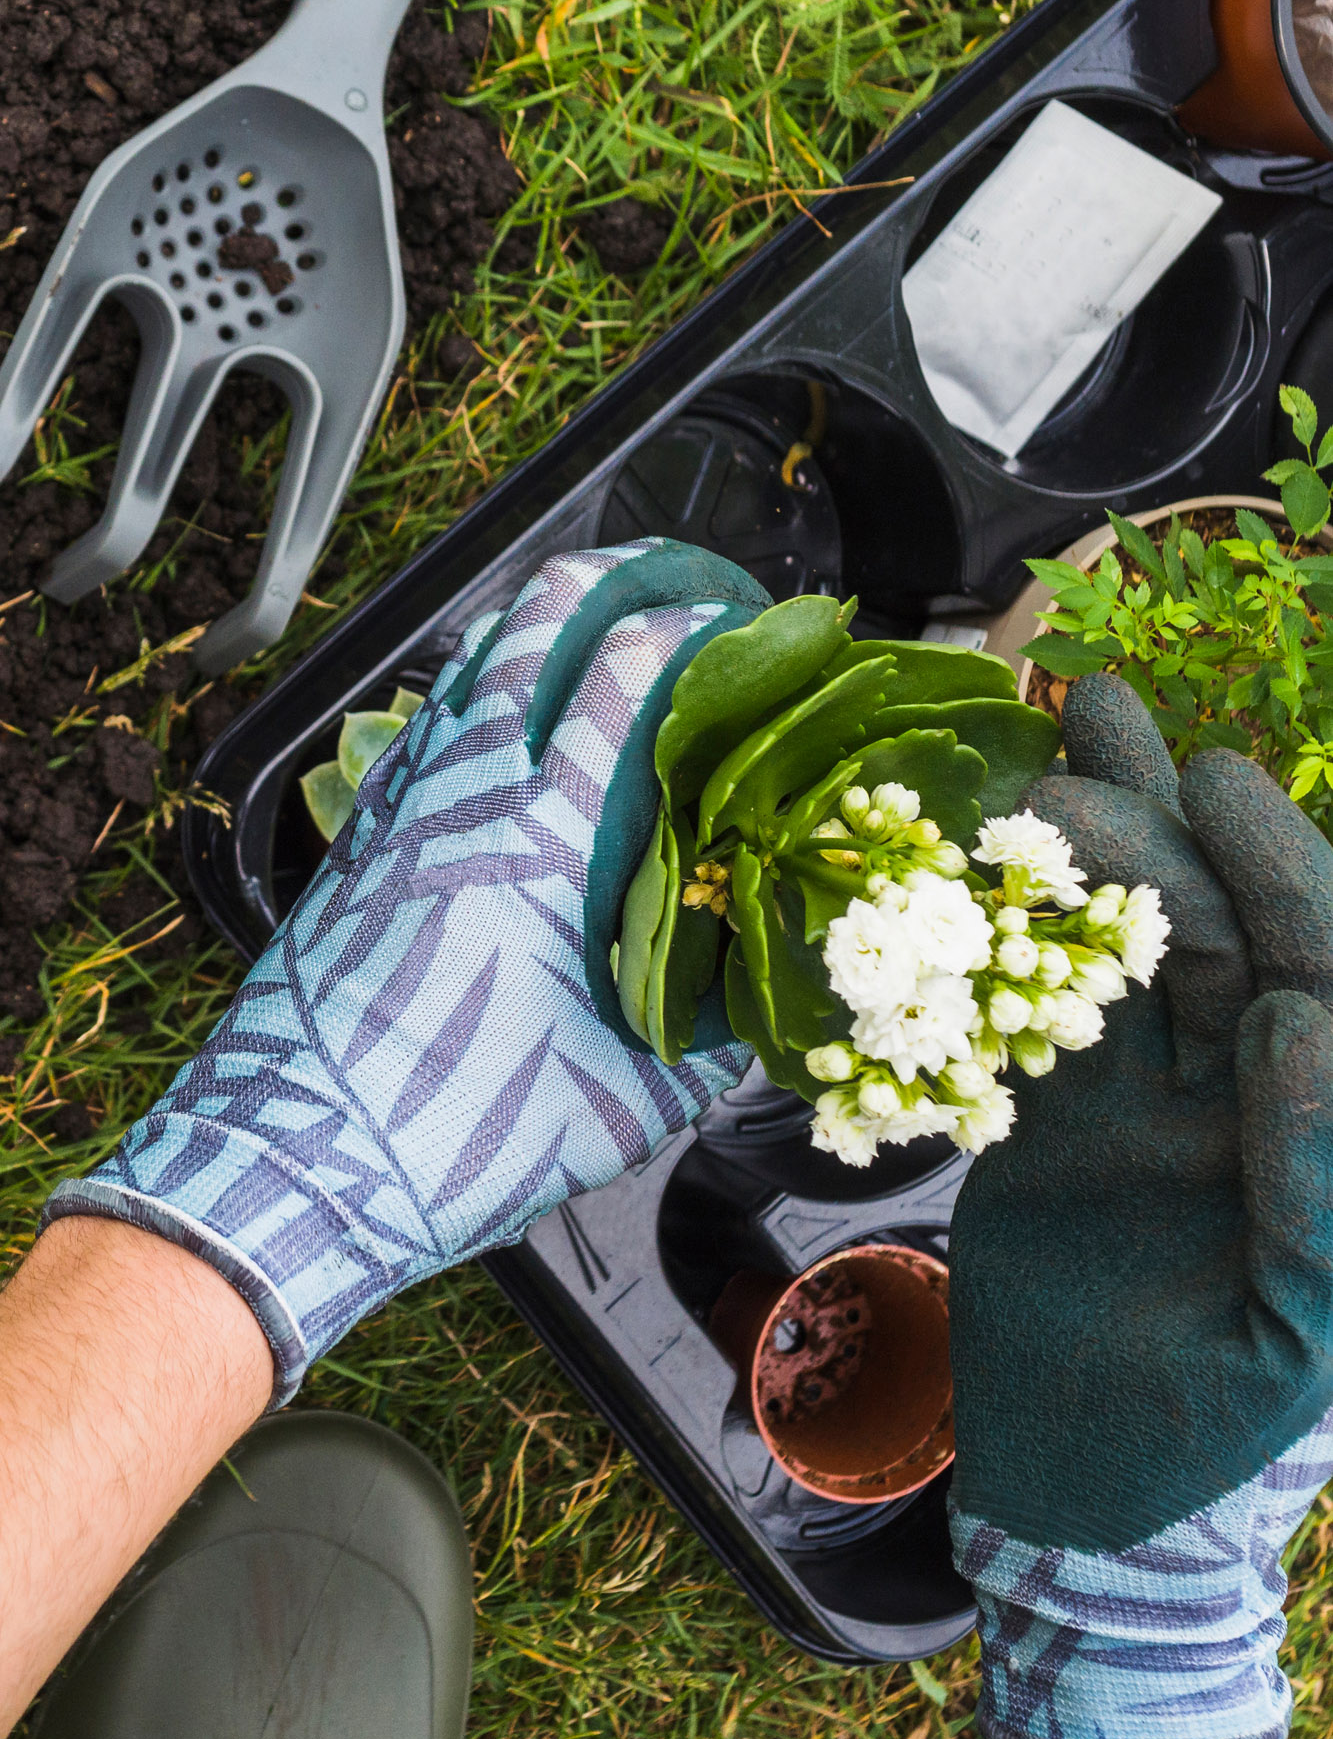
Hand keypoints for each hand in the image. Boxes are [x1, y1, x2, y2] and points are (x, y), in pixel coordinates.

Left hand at [44, 539, 766, 1400]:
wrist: (294, 1162)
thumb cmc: (457, 1133)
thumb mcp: (626, 1101)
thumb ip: (709, 1037)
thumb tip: (756, 995)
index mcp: (547, 837)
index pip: (629, 669)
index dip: (697, 624)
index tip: (745, 626)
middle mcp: (468, 791)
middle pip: (540, 616)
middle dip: (618, 575)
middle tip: (676, 586)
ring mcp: (402, 802)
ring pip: (473, 657)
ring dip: (542, 622)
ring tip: (601, 630)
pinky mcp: (361, 834)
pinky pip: (428, 721)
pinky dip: (480, 690)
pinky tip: (508, 726)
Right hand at [948, 674, 1332, 1738]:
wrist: (1080, 1499)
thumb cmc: (1207, 1444)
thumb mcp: (1287, 1336)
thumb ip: (1312, 1186)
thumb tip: (1300, 1022)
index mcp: (1314, 1136)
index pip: (1316, 976)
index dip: (1276, 871)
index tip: (1212, 782)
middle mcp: (1242, 1095)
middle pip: (1217, 932)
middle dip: (1166, 829)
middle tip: (1092, 733)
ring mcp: (1150, 1098)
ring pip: (1129, 945)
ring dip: (1100, 838)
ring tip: (1063, 717)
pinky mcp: (1060, 1115)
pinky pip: (1037, 1004)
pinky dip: (1013, 926)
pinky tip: (990, 844)